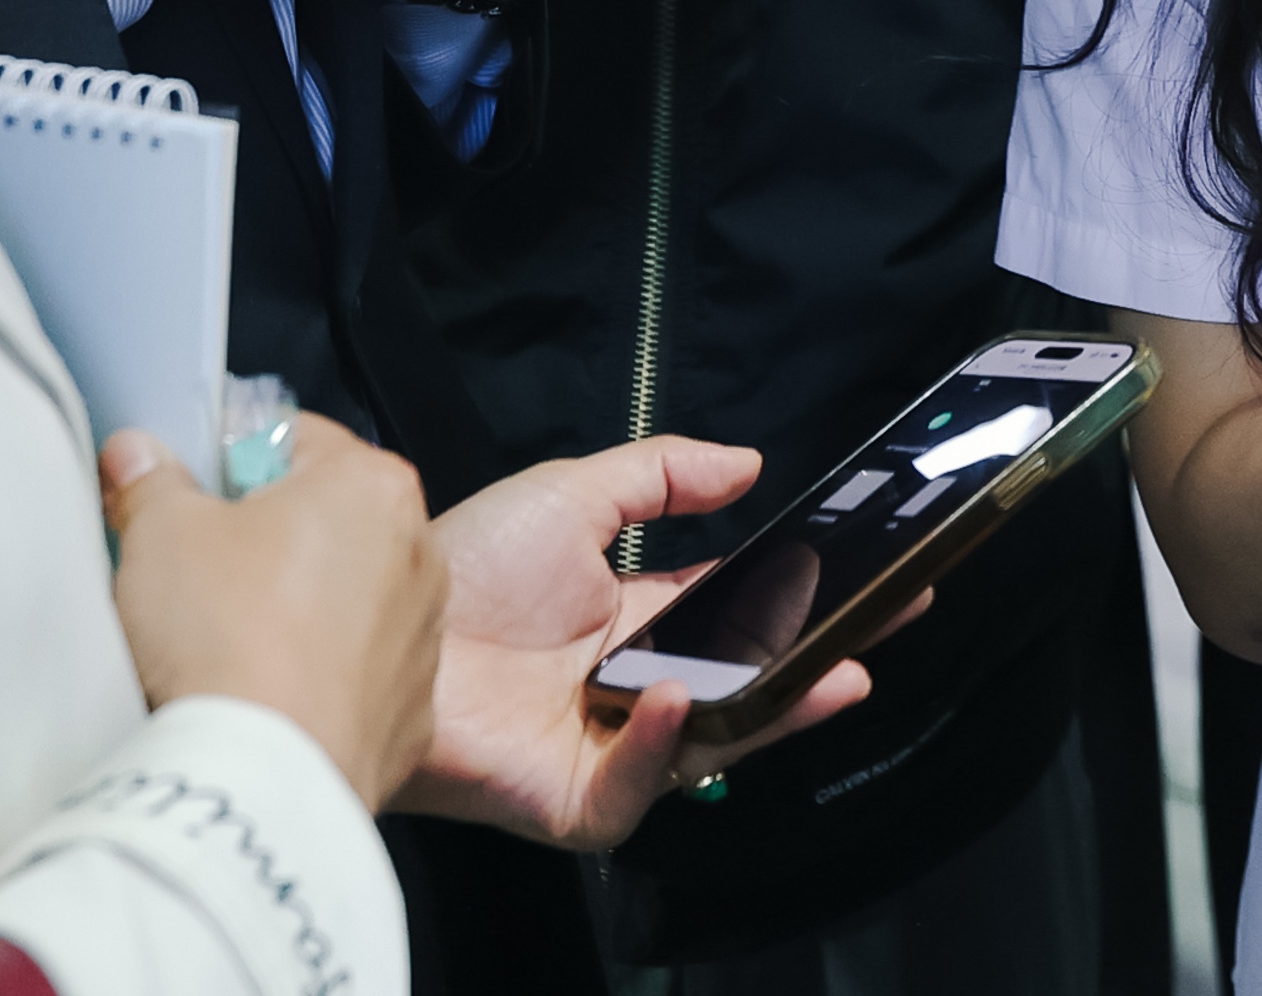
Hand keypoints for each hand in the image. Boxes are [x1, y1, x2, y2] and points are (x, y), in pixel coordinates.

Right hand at [101, 421, 442, 809]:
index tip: (184, 496)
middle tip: (192, 573)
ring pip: (344, 602)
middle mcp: (419, 555)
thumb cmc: (226, 634)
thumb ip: (151, 480)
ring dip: (292, 613)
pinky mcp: (411, 720)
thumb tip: (138, 455)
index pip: (293, 439)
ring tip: (223, 647)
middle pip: (326, 522)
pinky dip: (314, 683)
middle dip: (261, 540)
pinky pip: (354, 679)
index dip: (226, 461)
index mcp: (371, 485)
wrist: (261, 779)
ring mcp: (423, 643)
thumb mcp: (161, 533)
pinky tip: (260, 702)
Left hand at [398, 436, 884, 848]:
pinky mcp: (578, 798)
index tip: (860, 577)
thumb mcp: (572, 494)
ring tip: (831, 676)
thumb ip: (664, 473)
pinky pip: (639, 786)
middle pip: (745, 683)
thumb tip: (750, 463)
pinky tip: (673, 698)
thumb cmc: (461, 567)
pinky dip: (660, 746)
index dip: (797, 598)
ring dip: (775, 710)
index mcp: (633, 618)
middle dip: (818, 661)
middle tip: (880, 631)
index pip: (736, 613)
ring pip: (714, 741)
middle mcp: (632, 685)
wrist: (381, 627)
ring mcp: (610, 746)